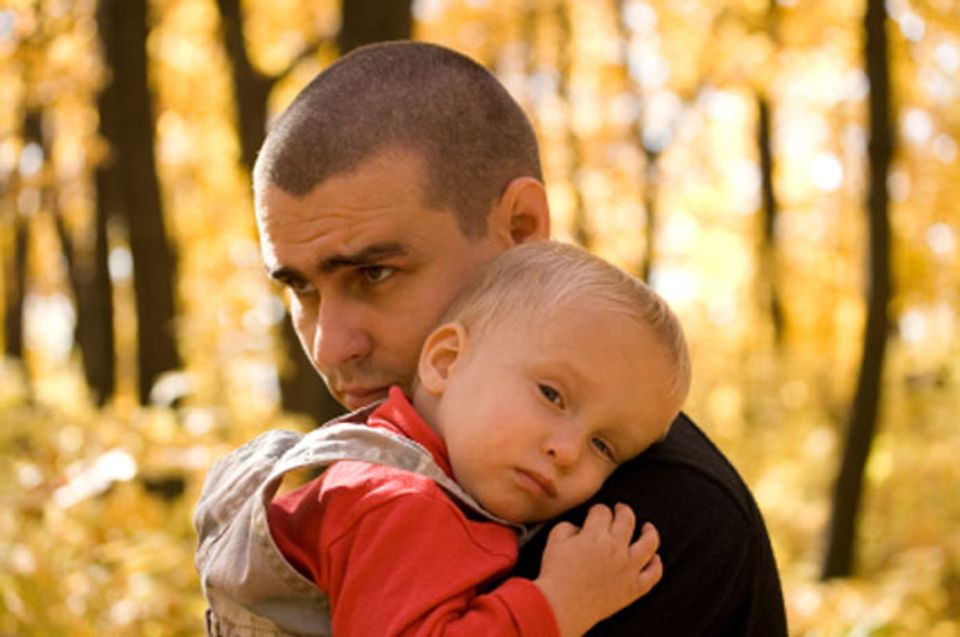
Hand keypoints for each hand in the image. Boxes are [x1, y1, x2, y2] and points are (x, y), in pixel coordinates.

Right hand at [534, 504, 661, 636]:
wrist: (561, 607)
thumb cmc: (555, 575)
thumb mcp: (554, 542)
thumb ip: (567, 527)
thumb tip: (579, 529)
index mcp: (595, 535)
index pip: (602, 512)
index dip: (598, 510)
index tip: (596, 513)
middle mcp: (616, 548)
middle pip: (627, 520)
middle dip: (623, 511)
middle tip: (621, 509)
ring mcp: (628, 568)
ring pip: (649, 543)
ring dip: (650, 532)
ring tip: (648, 528)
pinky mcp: (634, 588)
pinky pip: (653, 574)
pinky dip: (657, 564)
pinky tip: (655, 558)